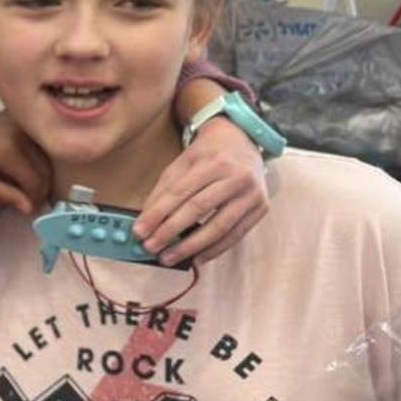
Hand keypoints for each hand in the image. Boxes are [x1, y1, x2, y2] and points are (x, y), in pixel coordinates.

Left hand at [0, 111, 51, 214]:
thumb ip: (5, 194)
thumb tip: (29, 209)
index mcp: (9, 151)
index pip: (35, 180)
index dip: (36, 198)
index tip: (31, 209)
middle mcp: (22, 134)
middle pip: (46, 169)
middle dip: (42, 189)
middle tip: (33, 200)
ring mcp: (25, 125)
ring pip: (48, 157)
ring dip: (44, 174)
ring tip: (31, 186)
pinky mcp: (25, 121)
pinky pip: (42, 144)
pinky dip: (41, 158)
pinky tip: (31, 168)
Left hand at [134, 120, 268, 264]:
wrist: (243, 142)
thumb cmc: (208, 155)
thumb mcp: (182, 163)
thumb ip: (164, 191)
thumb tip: (146, 222)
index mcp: (213, 161)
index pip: (180, 192)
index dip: (157, 214)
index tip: (139, 231)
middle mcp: (236, 177)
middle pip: (198, 209)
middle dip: (171, 232)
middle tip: (151, 247)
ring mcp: (252, 194)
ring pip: (219, 227)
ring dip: (191, 247)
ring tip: (169, 257)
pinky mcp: (261, 208)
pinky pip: (236, 235)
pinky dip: (214, 249)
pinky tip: (196, 259)